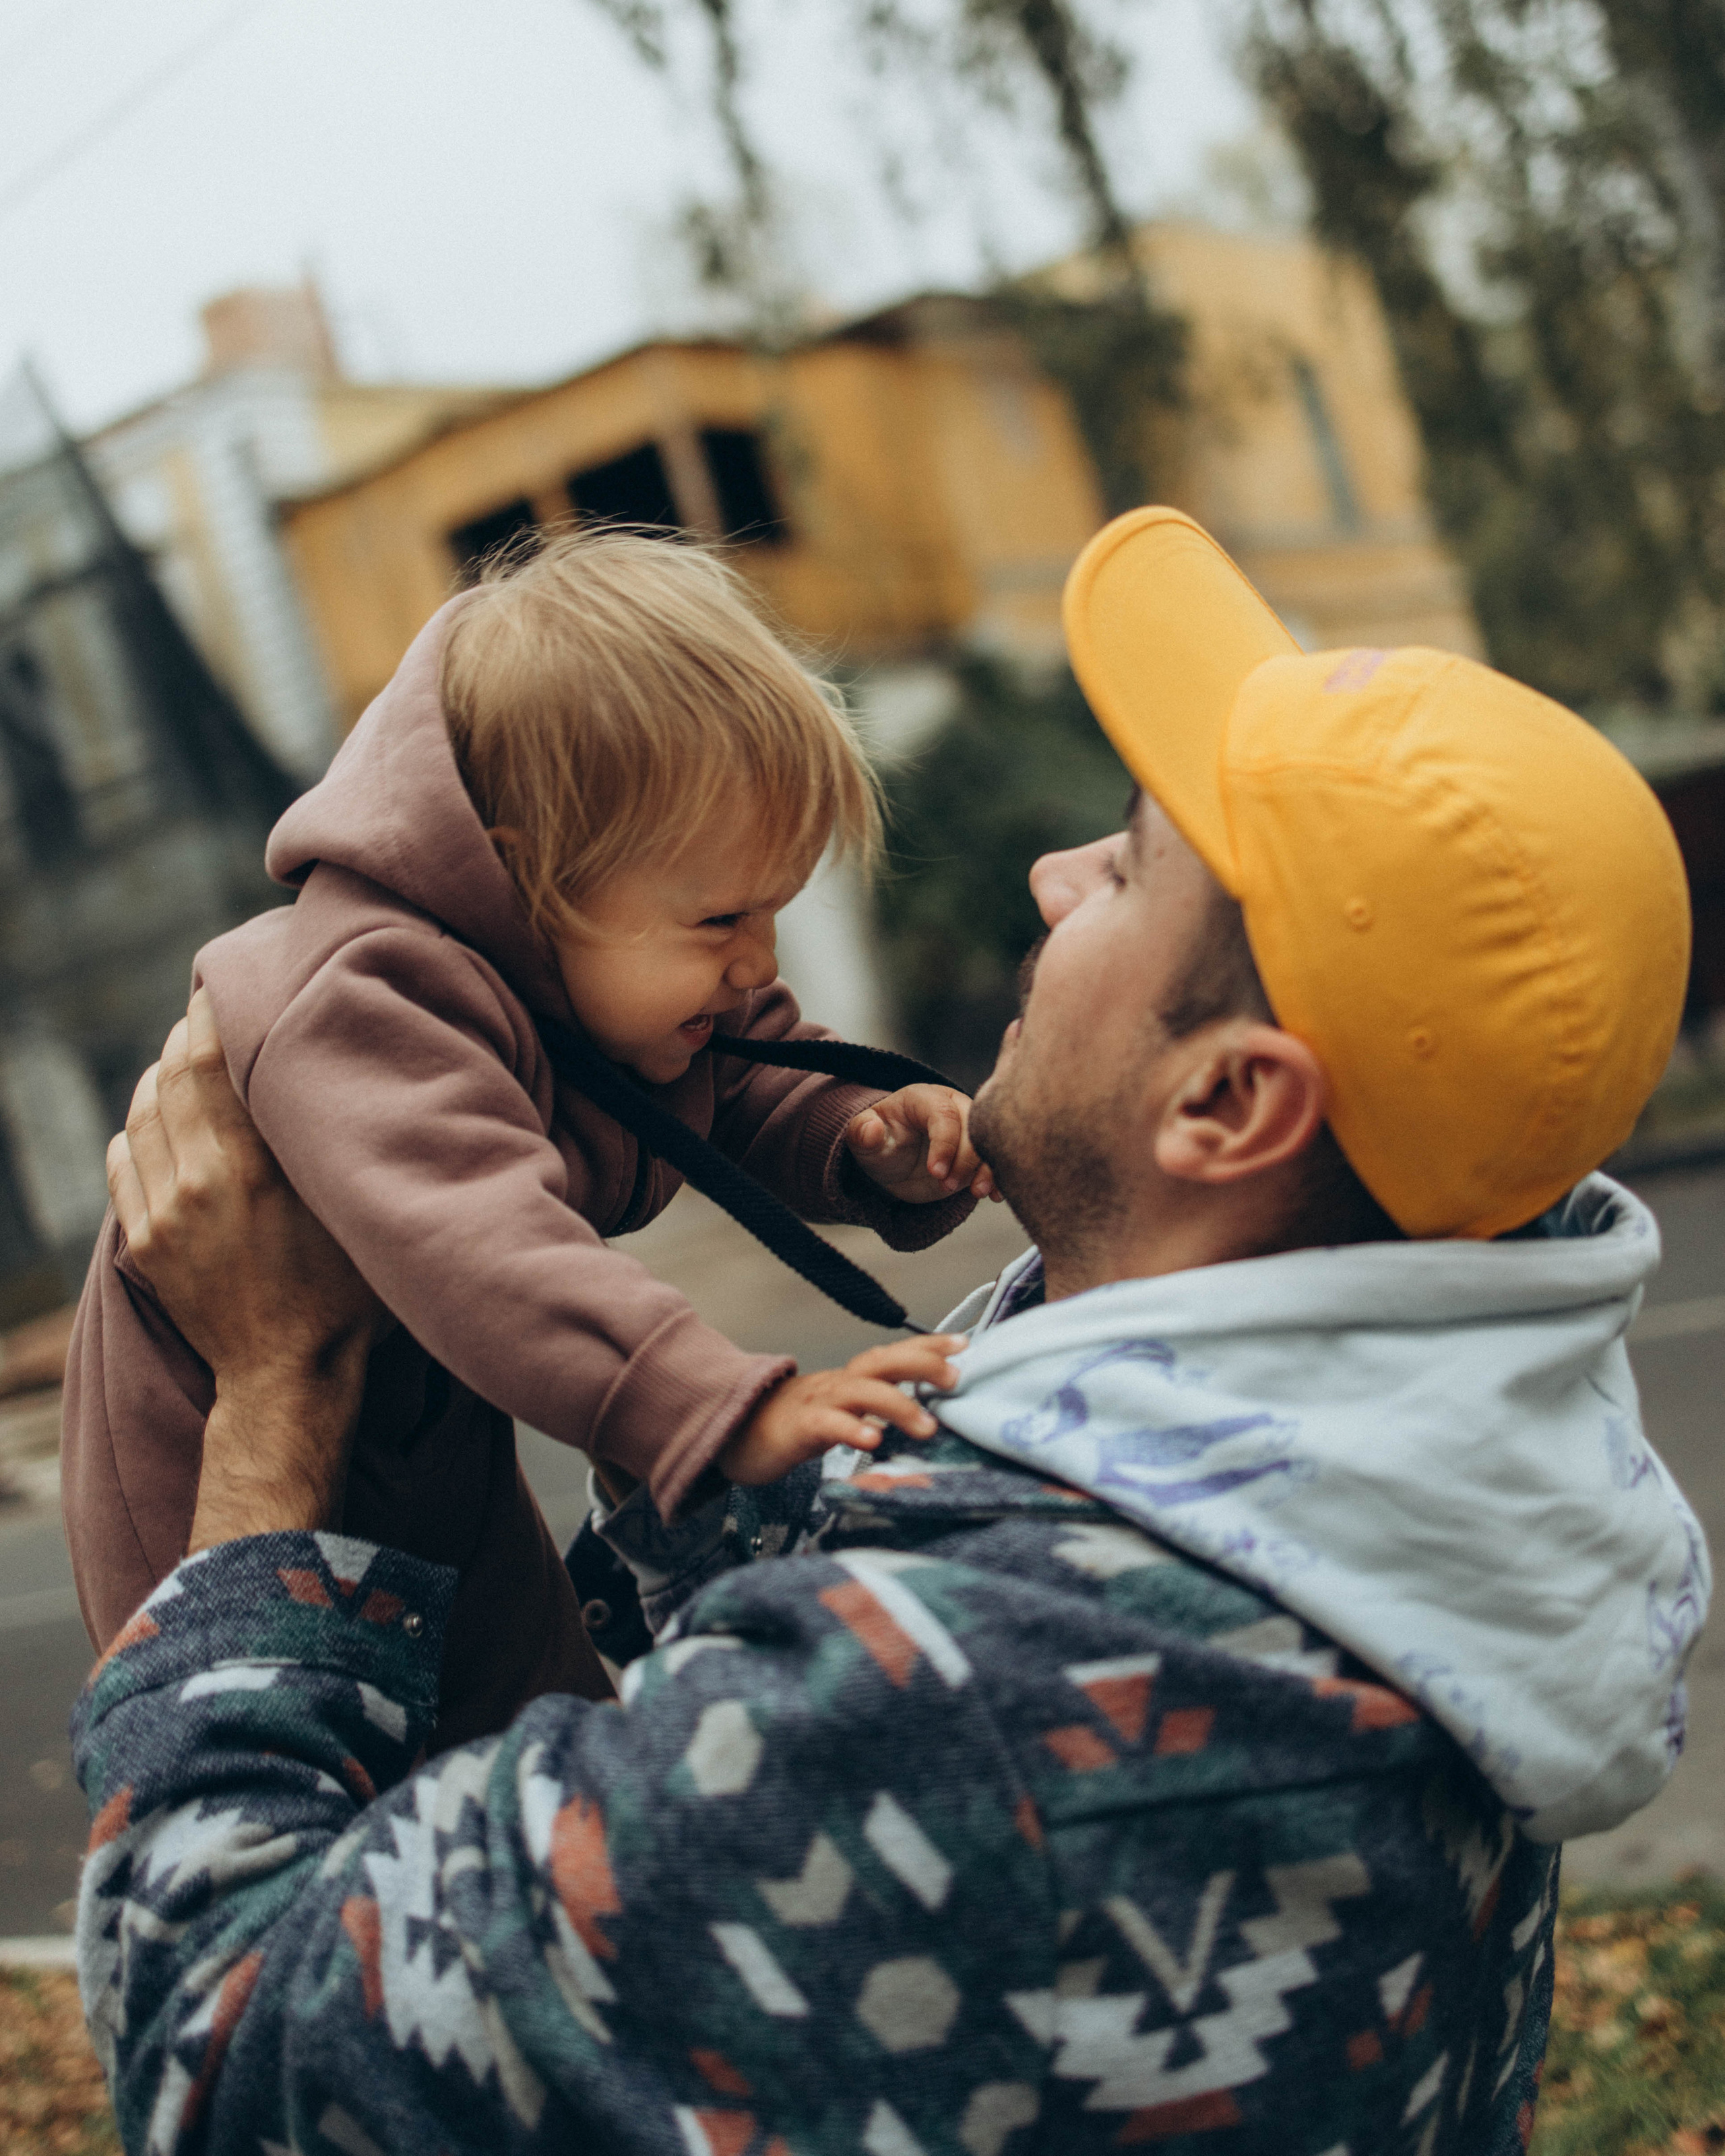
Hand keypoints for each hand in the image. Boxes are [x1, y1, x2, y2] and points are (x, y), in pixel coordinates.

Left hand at [106, 989, 381, 1549]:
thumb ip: (325, 1143)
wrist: (285, 1376)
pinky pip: (123, 1158)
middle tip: (209, 1009)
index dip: (213, 1015)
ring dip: (161, 1077)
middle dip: (187, 1035)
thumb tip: (320, 1075)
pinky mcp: (143, 1241)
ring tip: (188, 1058)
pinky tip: (161, 1116)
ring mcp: (161, 1213)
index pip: (213, 1063)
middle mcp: (195, 1182)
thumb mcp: (351, 1208)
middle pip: (172, 1077)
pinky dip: (138, 1124)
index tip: (224, 986)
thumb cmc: (344, 1292)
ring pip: (142, 1113)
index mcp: (248, 1167)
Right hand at [717, 1335, 965, 1484]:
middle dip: (920, 1364)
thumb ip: (877, 1406)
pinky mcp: (798, 1428)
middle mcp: (838, 1383)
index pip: (894, 1354)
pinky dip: (851, 1429)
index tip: (965, 1343)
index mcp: (851, 1378)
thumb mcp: (842, 1411)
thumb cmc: (797, 1426)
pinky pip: (827, 1424)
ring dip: (898, 1405)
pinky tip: (872, 1442)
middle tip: (955, 1378)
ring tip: (928, 1426)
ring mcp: (817, 1402)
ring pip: (860, 1392)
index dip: (929, 1345)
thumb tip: (928, 1413)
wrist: (736, 1433)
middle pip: (881, 1361)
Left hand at [844, 1085, 997, 1202]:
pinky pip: (994, 1160)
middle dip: (966, 1158)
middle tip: (949, 1185)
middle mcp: (952, 1107)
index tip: (935, 1172)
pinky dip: (997, 1177)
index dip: (944, 1142)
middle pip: (972, 1126)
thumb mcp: (863, 1139)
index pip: (943, 1113)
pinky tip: (994, 1194)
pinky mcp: (977, 1153)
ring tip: (978, 1193)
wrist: (893, 1163)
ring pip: (989, 1142)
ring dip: (987, 1169)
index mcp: (923, 1098)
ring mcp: (968, 1130)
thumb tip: (871, 1130)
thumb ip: (862, 1132)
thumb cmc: (879, 1143)